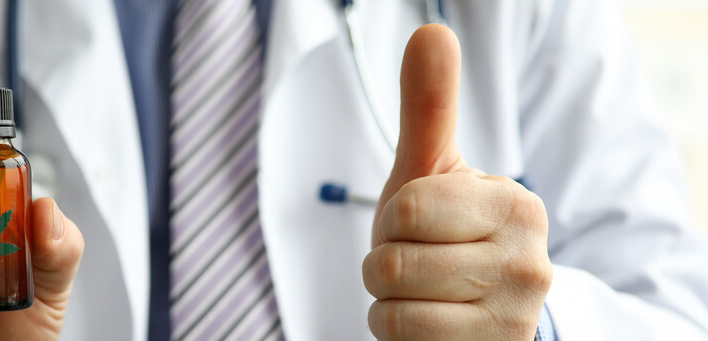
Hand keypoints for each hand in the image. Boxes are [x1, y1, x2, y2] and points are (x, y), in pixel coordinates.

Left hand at [362, 25, 551, 339]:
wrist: (480, 313)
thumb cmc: (445, 235)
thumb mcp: (433, 173)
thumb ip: (430, 107)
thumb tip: (431, 32)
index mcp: (516, 205)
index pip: (406, 206)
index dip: (392, 219)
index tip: (418, 226)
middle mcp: (529, 262)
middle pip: (392, 260)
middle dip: (386, 262)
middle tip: (418, 262)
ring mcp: (515, 316)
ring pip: (393, 305)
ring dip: (388, 300)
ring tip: (423, 293)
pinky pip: (402, 340)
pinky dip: (396, 333)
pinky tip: (429, 323)